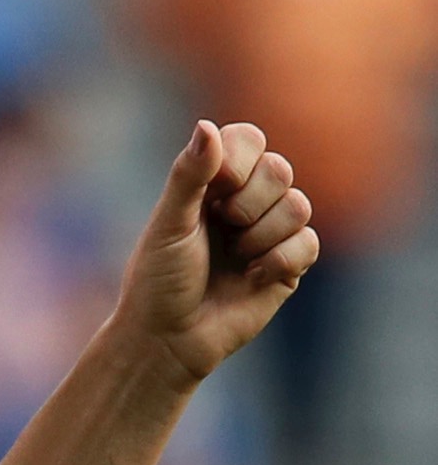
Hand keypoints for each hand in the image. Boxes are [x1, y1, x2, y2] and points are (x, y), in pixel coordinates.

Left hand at [116, 120, 319, 386]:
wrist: (167, 339)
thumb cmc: (157, 281)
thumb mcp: (168, 224)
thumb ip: (188, 175)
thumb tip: (206, 125)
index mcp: (213, 184)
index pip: (249, 140)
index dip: (238, 161)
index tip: (212, 191)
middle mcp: (245, 202)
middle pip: (279, 169)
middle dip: (248, 203)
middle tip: (222, 229)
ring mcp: (269, 232)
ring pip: (299, 205)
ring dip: (260, 235)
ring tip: (234, 258)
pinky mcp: (288, 264)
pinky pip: (308, 242)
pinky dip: (278, 260)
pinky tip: (252, 277)